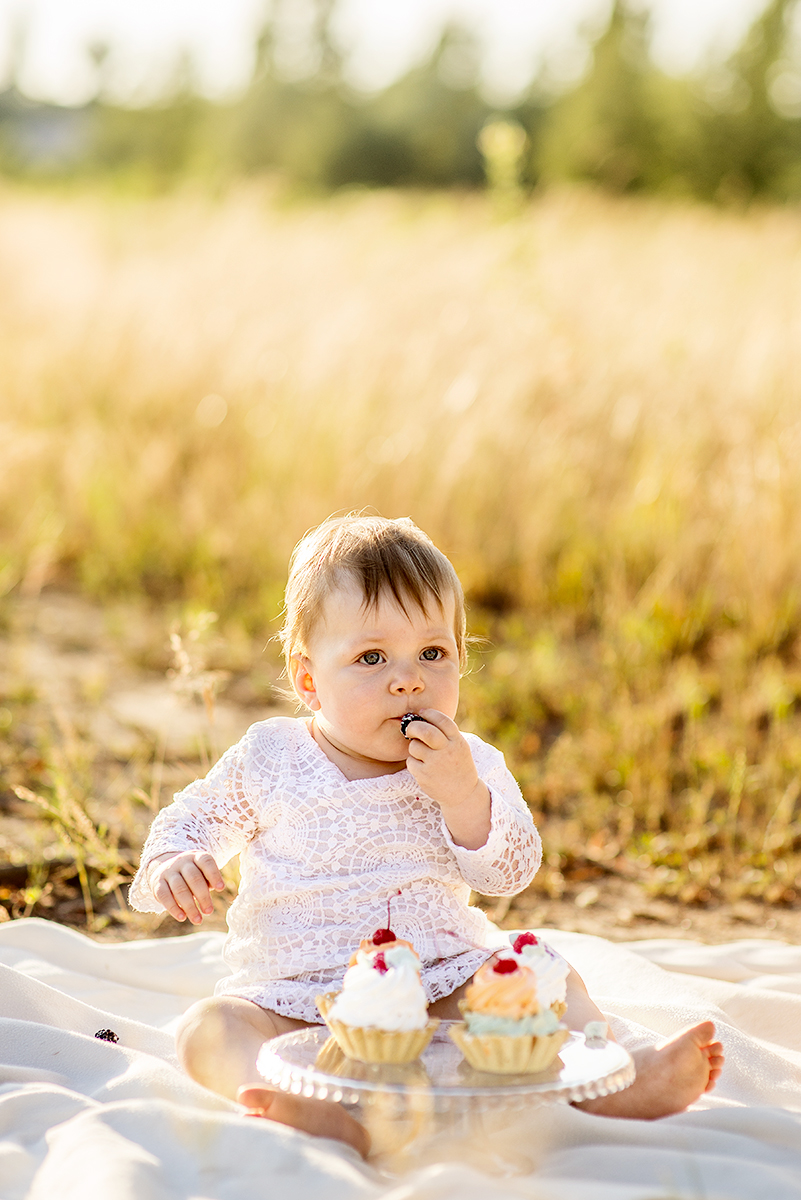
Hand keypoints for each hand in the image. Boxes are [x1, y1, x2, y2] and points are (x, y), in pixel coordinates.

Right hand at [147, 851, 224, 923]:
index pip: (206, 862)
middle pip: (193, 878)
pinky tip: (182, 917)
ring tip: (198, 920)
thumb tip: (214, 892)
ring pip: (179, 888)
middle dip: (203, 896)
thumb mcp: (201, 873)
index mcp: (196, 857)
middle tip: (209, 912)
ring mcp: (168, 871)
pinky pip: (164, 895)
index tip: (221, 888)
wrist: (166, 868)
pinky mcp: (156, 883)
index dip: (214, 875)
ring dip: (190, 906)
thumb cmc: (192, 874)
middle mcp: (182, 862)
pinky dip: (173, 908)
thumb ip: (208, 881)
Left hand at [404, 709, 490, 848]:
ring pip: (414, 746)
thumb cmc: (457, 764)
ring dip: (414, 747)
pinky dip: (413, 762)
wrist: (462, 793)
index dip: (429, 713)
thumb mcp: (459, 746)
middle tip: (409, 728)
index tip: (421, 712)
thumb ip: (445, 733)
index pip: (442, 720)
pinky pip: (411, 761)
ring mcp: (435, 764)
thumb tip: (420, 717)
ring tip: (422, 753)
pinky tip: (423, 766)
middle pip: (425, 732)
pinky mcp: (424, 776)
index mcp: (457, 741)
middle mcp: (447, 751)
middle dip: (413, 726)